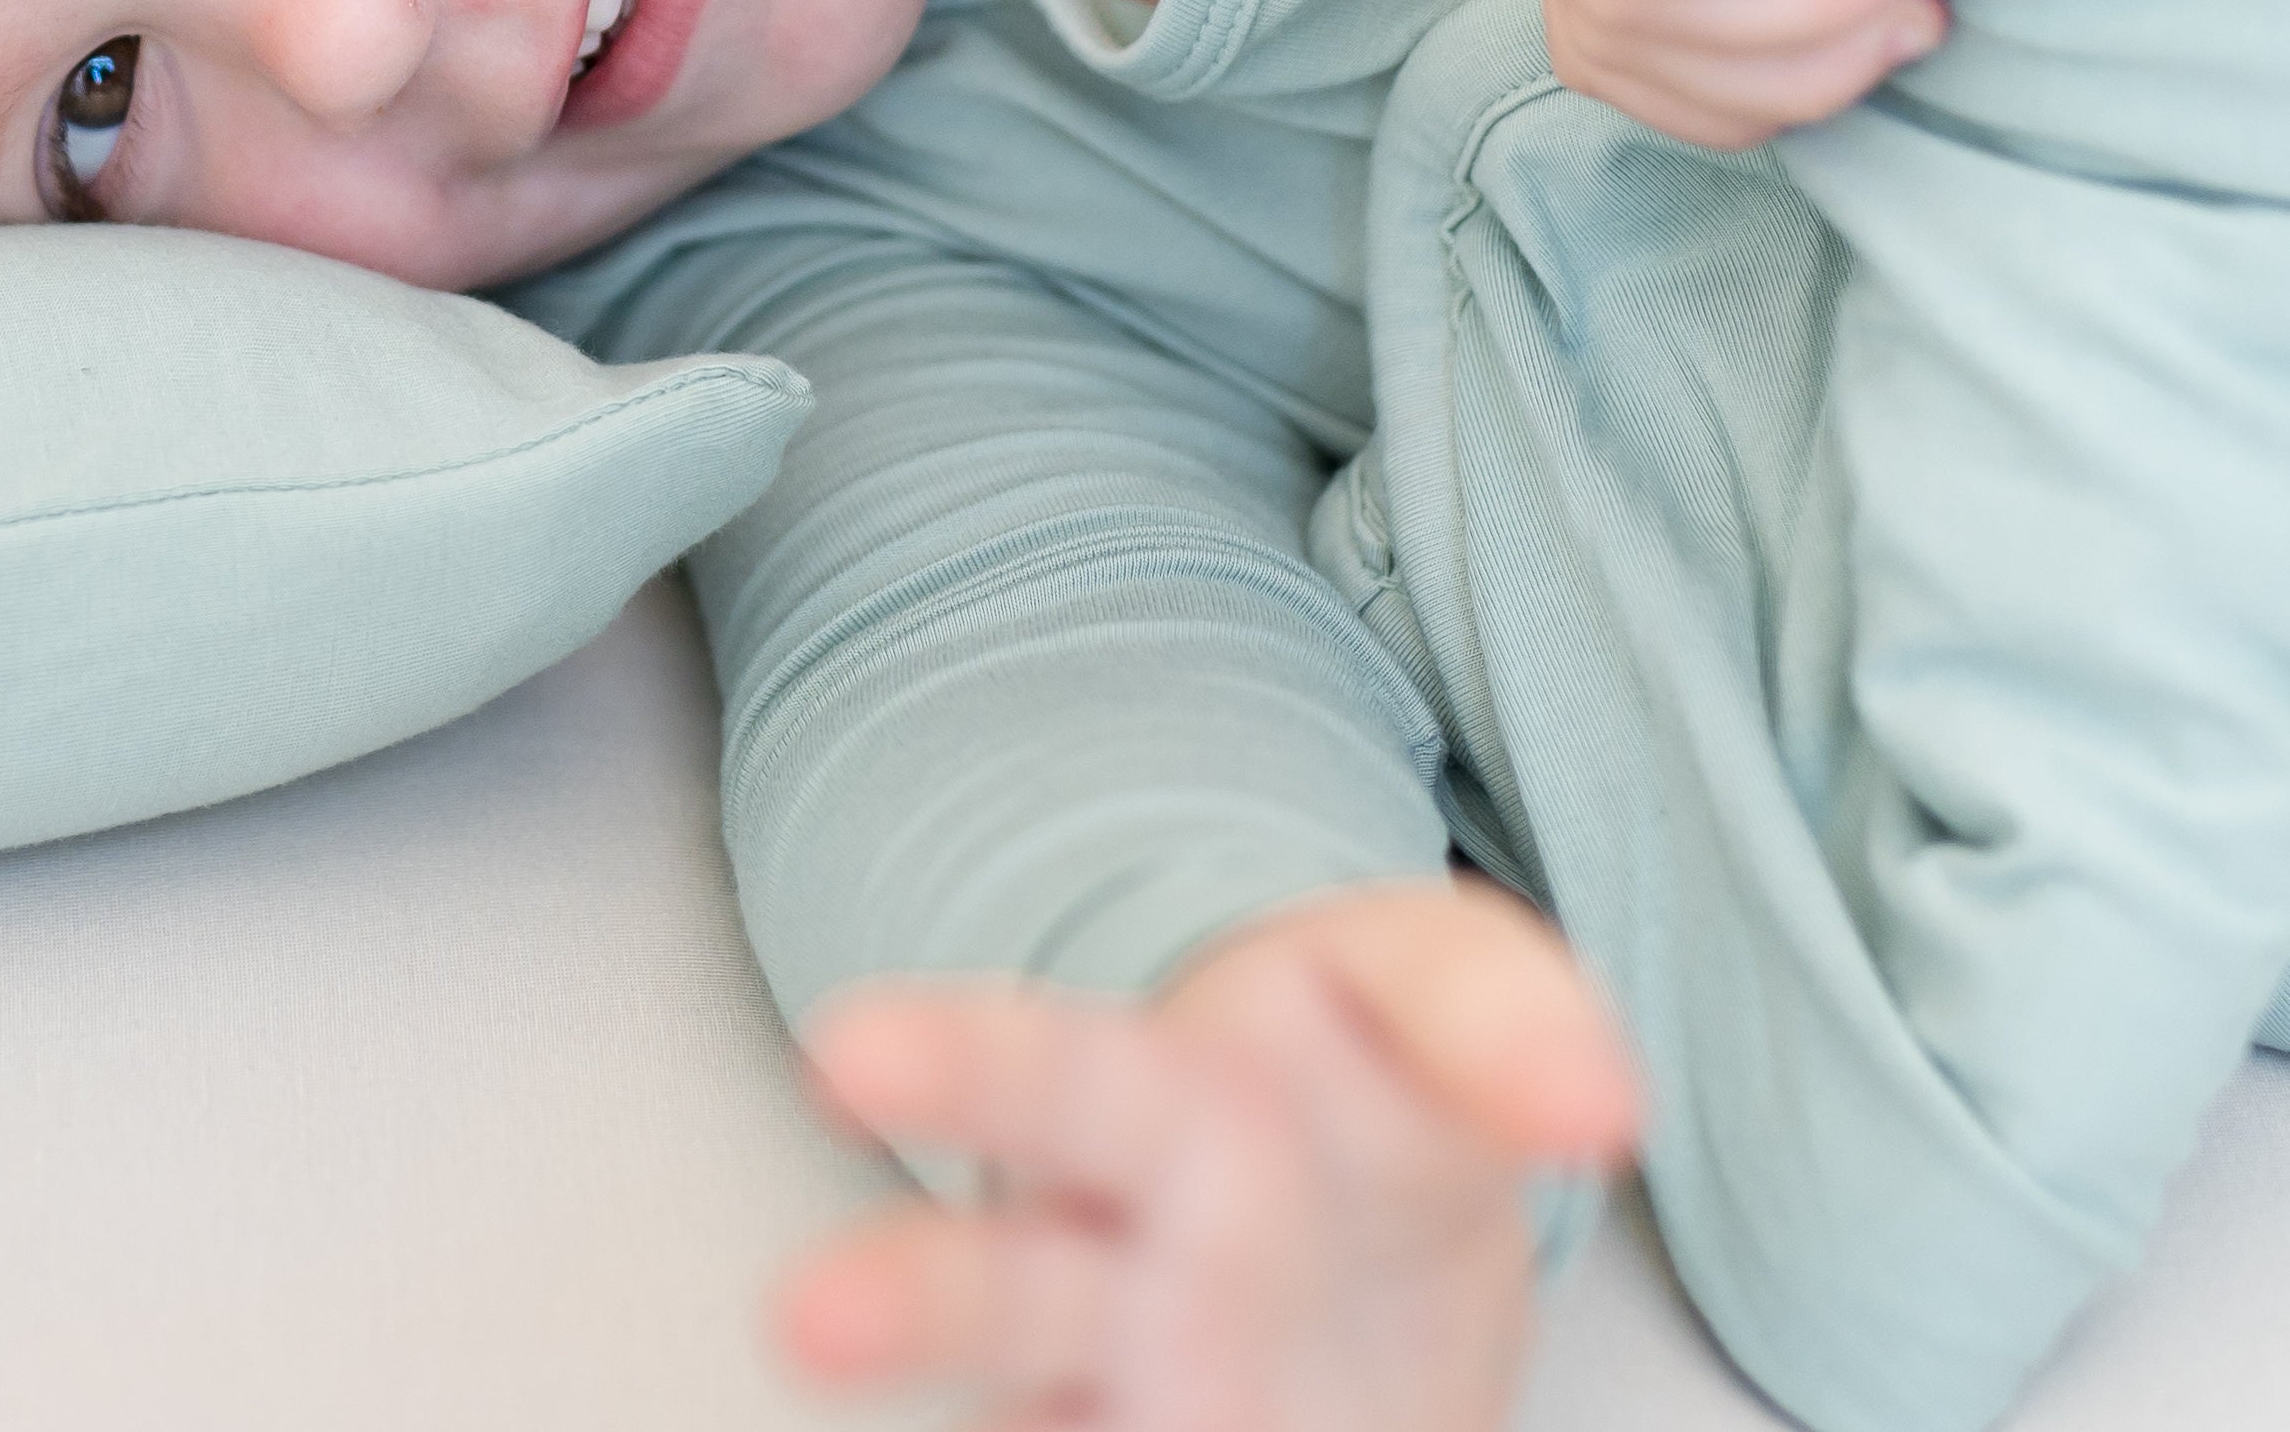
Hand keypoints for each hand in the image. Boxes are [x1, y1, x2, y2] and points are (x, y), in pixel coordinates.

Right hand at [778, 878, 1642, 1431]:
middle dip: (909, 1302)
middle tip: (801, 1315)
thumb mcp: (1438, 1006)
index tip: (838, 1061)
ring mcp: (1118, 1395)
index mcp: (1164, 1104)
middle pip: (999, 1288)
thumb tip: (1598, 1099)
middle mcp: (1108, 1267)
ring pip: (1026, 1405)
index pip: (1059, 1071)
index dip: (949, 1066)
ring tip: (838, 1357)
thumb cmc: (1371, 1082)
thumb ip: (1497, 1027)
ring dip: (949, 1382)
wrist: (1353, 1236)